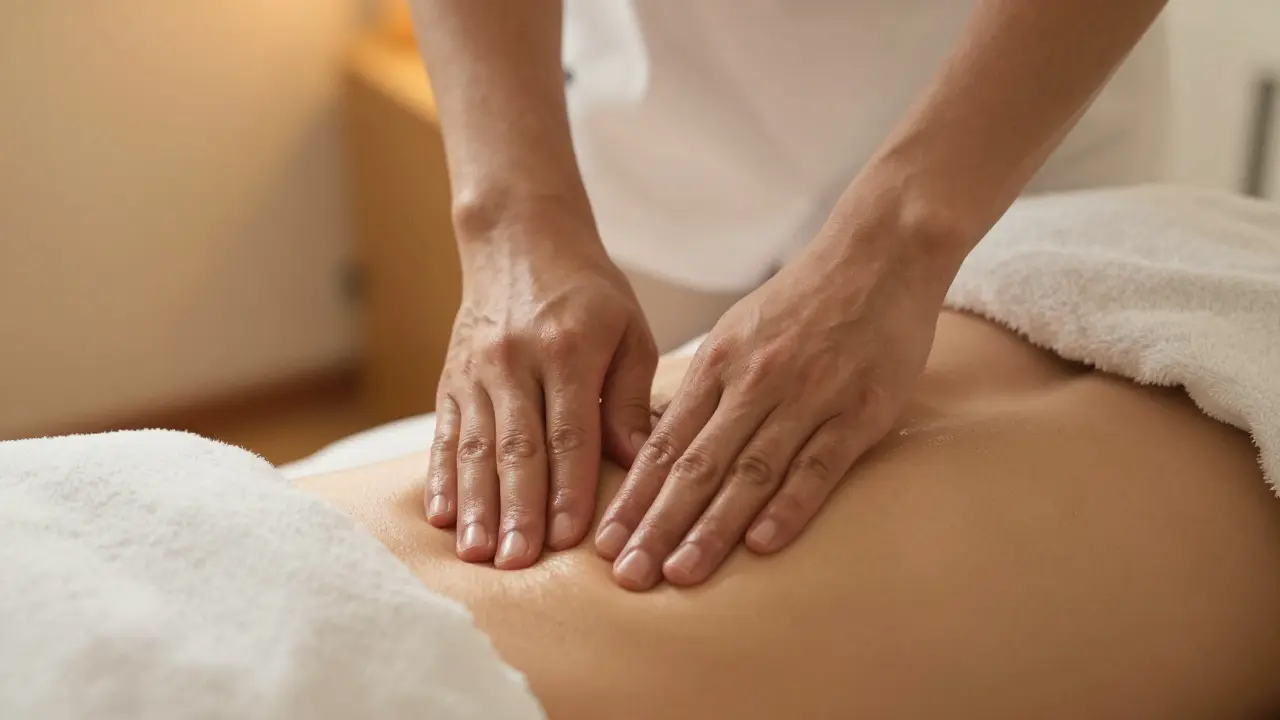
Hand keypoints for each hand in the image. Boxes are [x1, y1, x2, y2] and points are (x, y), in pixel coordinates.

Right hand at [427, 213, 657, 569]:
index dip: (568, 487)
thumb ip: (629, 398)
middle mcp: (515, 360)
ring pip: (474, 447)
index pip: (570, 431)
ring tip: (477, 553)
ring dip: (476, 505)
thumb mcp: (627, 331)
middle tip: (517, 563)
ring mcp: (476, 370)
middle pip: (517, 447)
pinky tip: (441, 516)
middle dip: (517, 509)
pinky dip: (440, 478)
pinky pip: (443, 435)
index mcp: (568, 348)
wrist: (519, 239)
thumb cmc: (588, 292)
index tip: (568, 537)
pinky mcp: (450, 379)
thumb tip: (638, 463)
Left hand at [594, 218, 958, 589]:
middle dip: (657, 524)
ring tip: (680, 574)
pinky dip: (788, 506)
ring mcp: (808, 396)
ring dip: (712, 528)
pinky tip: (760, 544)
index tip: (606, 543)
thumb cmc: (803, 301)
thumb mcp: (738, 331)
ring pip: (750, 472)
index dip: (634, 497)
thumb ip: (704, 388)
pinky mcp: (860, 410)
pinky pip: (819, 465)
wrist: (880, 253)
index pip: (665, 443)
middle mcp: (755, 381)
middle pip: (697, 465)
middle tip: (628, 575)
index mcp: (719, 363)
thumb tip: (658, 442)